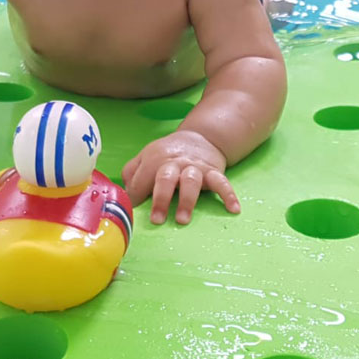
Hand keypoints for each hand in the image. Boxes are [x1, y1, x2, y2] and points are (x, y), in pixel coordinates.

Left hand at [121, 130, 240, 224]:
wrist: (200, 138)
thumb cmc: (168, 155)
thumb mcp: (145, 157)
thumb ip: (132, 174)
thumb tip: (124, 196)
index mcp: (154, 159)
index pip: (141, 180)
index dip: (136, 196)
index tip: (132, 213)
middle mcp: (175, 162)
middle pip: (166, 178)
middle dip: (161, 198)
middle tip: (157, 220)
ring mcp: (195, 167)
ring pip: (191, 180)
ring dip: (187, 200)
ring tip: (183, 220)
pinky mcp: (213, 171)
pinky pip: (222, 182)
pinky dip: (228, 195)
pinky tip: (233, 209)